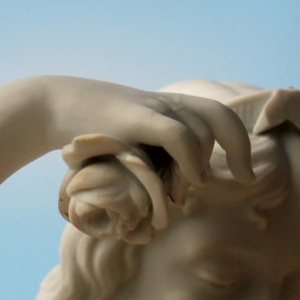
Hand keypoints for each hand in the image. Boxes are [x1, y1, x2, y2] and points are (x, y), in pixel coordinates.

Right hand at [27, 76, 254, 184]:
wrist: (54, 107)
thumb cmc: (88, 135)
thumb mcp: (127, 147)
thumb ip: (153, 161)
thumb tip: (171, 195)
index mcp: (169, 108)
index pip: (218, 115)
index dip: (239, 141)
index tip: (244, 172)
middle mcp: (167, 104)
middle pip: (218, 119)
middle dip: (238, 149)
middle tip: (245, 178)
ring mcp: (153, 108)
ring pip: (199, 133)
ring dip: (201, 166)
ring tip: (187, 190)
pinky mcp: (138, 118)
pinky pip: (179, 136)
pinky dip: (192, 160)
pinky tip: (191, 180)